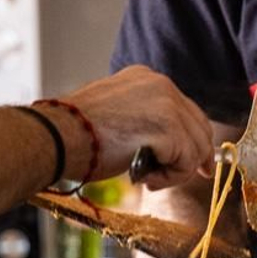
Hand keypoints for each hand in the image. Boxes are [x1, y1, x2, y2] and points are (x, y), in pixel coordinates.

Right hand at [54, 66, 214, 188]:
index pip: (185, 109)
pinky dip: (170, 177)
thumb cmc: (75, 136)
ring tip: (148, 178)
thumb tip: (164, 144)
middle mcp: (161, 84)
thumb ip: (142, 122)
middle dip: (194, 157)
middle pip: (199, 126)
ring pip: (196, 147)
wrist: (57, 137)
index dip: (194, 138)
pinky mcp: (169, 126)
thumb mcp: (115, 118)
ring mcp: (167, 103)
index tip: (197, 163)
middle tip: (188, 177)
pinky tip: (146, 179)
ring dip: (175, 171)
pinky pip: (186, 161)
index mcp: (146, 78)